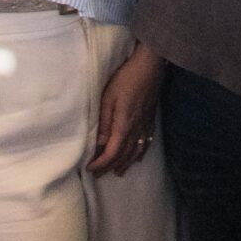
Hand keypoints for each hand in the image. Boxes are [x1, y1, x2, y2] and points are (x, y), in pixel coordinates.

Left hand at [84, 44, 163, 177]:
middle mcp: (136, 129)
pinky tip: (138, 158)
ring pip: (136, 151)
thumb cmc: (126, 78)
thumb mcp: (109, 99)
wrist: (150, 65)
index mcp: (124, 125)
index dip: (100, 164)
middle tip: (98, 175)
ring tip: (117, 172)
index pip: (112, 153)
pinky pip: (147, 142)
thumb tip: (100, 145)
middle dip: (110, 167)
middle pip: (123, 155)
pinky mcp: (151, 119)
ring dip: (125, 163)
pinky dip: (141, 153)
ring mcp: (145, 124)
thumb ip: (105, 123)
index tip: (89, 169)